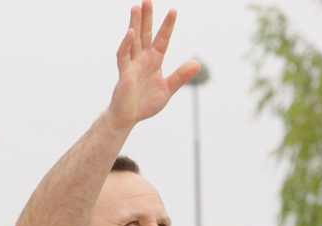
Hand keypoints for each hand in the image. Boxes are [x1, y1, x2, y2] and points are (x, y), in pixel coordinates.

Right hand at [107, 1, 200, 128]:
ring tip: (136, 8)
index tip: (173, 11)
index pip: (162, 39)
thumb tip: (197, 63)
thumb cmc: (145, 103)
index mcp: (154, 61)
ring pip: (133, 40)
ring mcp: (132, 65)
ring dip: (135, 24)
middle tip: (147, 0)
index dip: (167, 26)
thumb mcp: (167, 88)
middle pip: (145, 34)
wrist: (129, 118)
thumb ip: (180, 76)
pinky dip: (126, 44)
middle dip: (147, 18)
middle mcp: (142, 59)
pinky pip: (124, 56)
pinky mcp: (124, 74)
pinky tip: (130, 33)